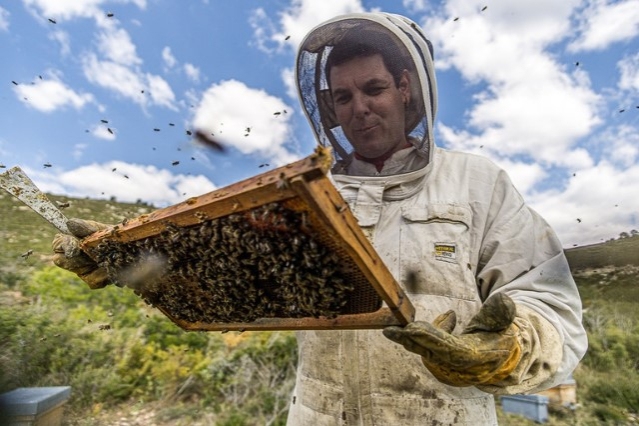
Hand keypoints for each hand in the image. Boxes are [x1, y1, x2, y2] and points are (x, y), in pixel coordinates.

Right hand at [52, 218, 110, 288]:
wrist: (134, 250)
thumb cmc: (114, 237)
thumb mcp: (102, 229)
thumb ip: (86, 227)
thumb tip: (70, 223)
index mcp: (72, 241)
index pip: (58, 244)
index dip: (64, 245)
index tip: (76, 248)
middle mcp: (74, 257)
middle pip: (62, 261)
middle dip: (77, 258)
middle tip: (93, 255)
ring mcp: (83, 269)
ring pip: (80, 272)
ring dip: (96, 264)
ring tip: (110, 257)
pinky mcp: (94, 280)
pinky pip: (95, 280)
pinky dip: (106, 273)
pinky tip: (115, 266)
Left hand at [383, 293, 520, 386]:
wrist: (501, 359)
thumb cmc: (500, 337)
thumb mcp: (504, 324)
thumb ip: (500, 313)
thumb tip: (502, 299)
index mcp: (477, 360)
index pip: (450, 350)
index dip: (431, 339)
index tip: (411, 328)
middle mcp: (460, 370)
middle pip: (430, 354)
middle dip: (410, 341)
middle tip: (389, 330)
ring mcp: (449, 372)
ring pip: (427, 350)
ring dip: (421, 332)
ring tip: (444, 317)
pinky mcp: (441, 369)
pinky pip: (427, 350)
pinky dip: (426, 335)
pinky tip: (448, 320)